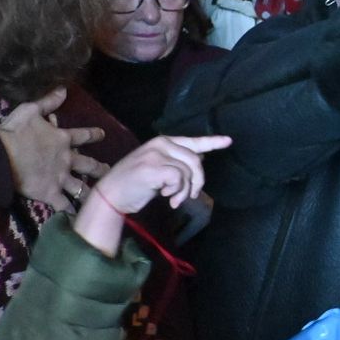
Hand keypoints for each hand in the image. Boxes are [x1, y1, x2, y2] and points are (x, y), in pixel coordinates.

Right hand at [0, 87, 107, 209]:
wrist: (0, 157)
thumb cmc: (14, 132)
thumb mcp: (30, 110)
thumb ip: (48, 101)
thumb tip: (63, 89)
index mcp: (62, 139)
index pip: (83, 136)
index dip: (94, 135)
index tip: (103, 135)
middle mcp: (66, 159)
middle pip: (88, 164)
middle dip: (100, 168)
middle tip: (109, 171)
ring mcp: (60, 178)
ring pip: (81, 187)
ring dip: (90, 192)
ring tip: (100, 197)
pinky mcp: (50, 193)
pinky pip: (64, 205)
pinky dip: (71, 212)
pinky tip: (79, 217)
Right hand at [91, 135, 230, 215]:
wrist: (110, 195)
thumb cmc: (134, 185)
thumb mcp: (158, 169)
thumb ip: (177, 163)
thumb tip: (200, 160)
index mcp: (162, 142)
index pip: (192, 140)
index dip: (212, 142)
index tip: (229, 141)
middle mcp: (160, 143)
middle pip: (195, 161)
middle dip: (197, 182)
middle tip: (191, 196)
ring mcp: (156, 154)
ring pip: (187, 172)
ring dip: (184, 191)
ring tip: (173, 200)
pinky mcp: (154, 167)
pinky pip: (178, 179)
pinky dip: (176, 191)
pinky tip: (165, 196)